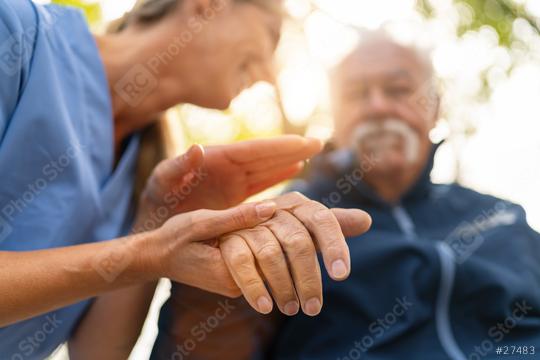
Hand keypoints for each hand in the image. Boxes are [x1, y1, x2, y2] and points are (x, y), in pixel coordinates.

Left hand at [136, 136, 322, 230]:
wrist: (153, 226)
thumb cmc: (154, 205)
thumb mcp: (160, 184)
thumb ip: (177, 167)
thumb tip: (197, 148)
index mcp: (215, 160)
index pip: (253, 150)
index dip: (279, 146)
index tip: (304, 142)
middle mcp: (227, 167)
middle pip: (266, 155)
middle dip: (291, 148)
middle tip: (319, 142)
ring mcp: (232, 181)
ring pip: (267, 168)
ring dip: (289, 160)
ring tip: (312, 153)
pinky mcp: (233, 196)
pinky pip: (261, 184)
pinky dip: (278, 176)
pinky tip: (295, 171)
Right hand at [150, 201, 278, 294]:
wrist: (158, 256)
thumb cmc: (175, 238)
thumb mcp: (203, 222)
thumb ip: (237, 217)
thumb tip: (271, 208)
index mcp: (230, 274)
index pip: (273, 253)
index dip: (278, 227)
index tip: (278, 209)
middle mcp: (237, 286)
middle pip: (274, 258)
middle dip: (278, 231)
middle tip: (275, 209)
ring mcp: (238, 285)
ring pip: (268, 258)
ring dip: (270, 235)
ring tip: (266, 214)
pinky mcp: (237, 279)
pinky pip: (258, 259)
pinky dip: (261, 240)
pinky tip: (257, 223)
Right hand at [219, 192, 371, 315]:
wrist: (232, 231)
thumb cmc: (279, 231)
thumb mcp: (306, 228)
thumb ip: (333, 226)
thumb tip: (366, 221)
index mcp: (299, 205)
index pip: (323, 220)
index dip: (334, 246)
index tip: (341, 276)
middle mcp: (276, 209)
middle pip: (298, 242)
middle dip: (307, 279)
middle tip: (313, 308)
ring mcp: (251, 224)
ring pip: (271, 255)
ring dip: (282, 286)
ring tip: (291, 308)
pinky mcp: (229, 240)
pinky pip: (243, 264)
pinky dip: (255, 286)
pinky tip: (265, 306)